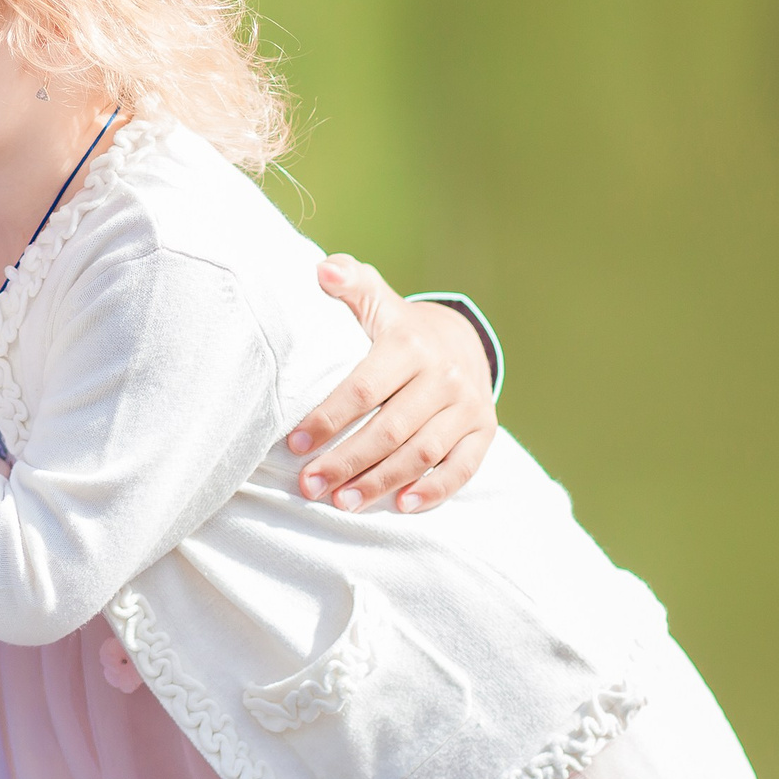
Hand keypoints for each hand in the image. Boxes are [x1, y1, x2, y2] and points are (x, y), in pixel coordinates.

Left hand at [293, 256, 497, 514]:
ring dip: (381, 483)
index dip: (328, 419)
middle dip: (347, 461)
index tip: (295, 446)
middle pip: (390, 429)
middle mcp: (443, 376)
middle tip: (310, 487)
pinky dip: (434, 491)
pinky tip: (402, 507)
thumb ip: (349, 281)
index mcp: (410, 344)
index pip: (363, 388)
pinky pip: (462, 468)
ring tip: (342, 504)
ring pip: (421, 454)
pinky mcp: (484, 431)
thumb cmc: (398, 327)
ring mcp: (467, 406)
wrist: (460, 339)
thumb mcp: (375, 297)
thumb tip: (323, 272)